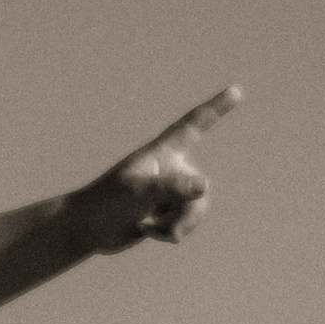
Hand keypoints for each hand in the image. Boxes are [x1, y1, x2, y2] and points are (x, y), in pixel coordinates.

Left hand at [76, 87, 241, 251]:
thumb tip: (204, 187)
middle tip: (163, 223)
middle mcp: (170, 168)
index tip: (236, 91)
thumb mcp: (140, 192)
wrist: (87, 229)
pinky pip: (186, 223)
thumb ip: (173, 187)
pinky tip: (145, 230)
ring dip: (177, 225)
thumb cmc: (108, 202)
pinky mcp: (166, 211)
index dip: (216, 108)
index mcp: (162, 152)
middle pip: (201, 189)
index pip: (194, 124)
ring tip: (147, 227)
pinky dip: (170, 232)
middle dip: (188, 213)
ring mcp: (169, 191)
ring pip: (197, 209)